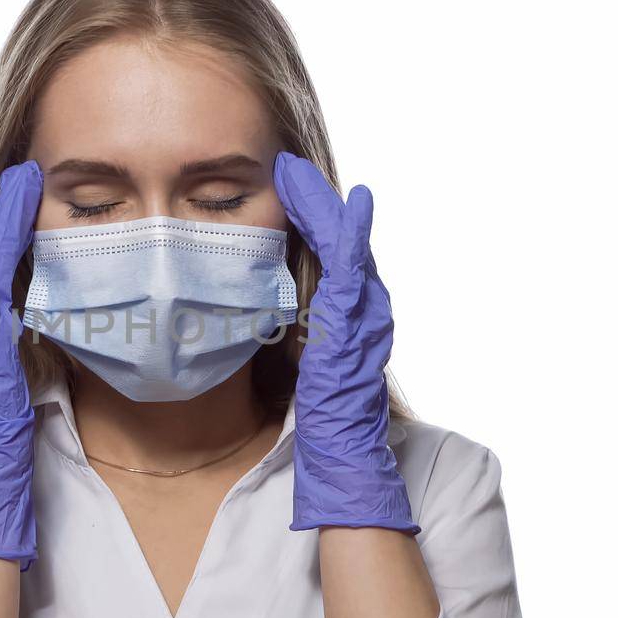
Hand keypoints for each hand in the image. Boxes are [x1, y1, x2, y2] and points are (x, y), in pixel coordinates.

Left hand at [273, 152, 417, 532]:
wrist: (340, 454)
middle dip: (312, 200)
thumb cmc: (316, 418)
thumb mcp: (297, 362)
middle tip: (286, 162)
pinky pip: (356, 270)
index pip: (327, 252)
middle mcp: (363, 307)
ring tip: (295, 171)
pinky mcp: (357, 323)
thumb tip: (253, 307)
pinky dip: (351, 234)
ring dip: (322, 205)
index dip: (306, 216)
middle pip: (337, 239)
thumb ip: (291, 330)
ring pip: (345, 244)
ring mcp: (364, 313)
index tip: (280, 183)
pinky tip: (348, 204)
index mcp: (346, 314)